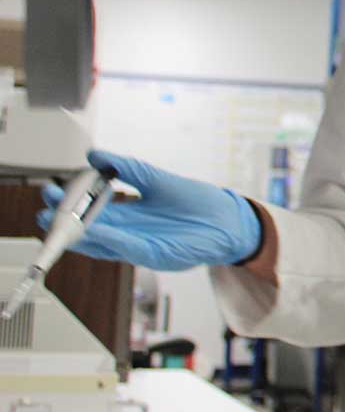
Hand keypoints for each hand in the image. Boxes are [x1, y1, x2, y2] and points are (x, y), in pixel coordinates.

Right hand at [39, 150, 260, 270]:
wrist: (231, 220)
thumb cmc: (198, 202)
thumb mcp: (156, 179)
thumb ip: (127, 169)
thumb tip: (94, 155)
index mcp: (130, 215)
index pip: (91, 212)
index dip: (70, 205)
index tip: (52, 194)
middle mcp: (131, 233)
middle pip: (90, 229)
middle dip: (66, 222)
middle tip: (46, 210)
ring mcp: (142, 246)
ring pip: (103, 243)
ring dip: (80, 235)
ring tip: (59, 223)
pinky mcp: (158, 255)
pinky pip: (129, 249)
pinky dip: (112, 240)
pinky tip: (97, 230)